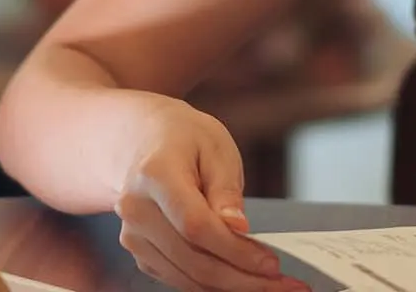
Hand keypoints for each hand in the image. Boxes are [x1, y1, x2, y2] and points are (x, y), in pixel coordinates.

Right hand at [112, 97, 307, 290]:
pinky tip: (241, 279)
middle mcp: (136, 209)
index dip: (236, 250)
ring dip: (231, 287)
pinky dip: (213, 285)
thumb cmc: (183, 139)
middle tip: (281, 282)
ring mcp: (134, 234)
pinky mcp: (140, 252)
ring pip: (187, 278)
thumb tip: (237, 227)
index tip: (270, 263)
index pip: (195, 226)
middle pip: (192, 260)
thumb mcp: (216, 148)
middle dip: (242, 278)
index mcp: (155, 175)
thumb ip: (226, 190)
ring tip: (269, 284)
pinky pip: (179, 278)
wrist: (143, 140)